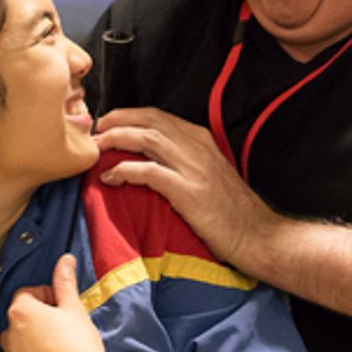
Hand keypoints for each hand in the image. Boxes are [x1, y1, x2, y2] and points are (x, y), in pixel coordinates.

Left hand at [0, 254, 120, 351]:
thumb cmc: (81, 345)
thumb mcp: (75, 309)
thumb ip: (65, 282)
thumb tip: (65, 258)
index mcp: (20, 312)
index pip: (27, 294)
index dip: (47, 298)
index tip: (62, 308)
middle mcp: (8, 337)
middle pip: (21, 321)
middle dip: (38, 322)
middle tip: (62, 330)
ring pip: (19, 347)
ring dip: (32, 345)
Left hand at [93, 107, 280, 270]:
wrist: (256, 235)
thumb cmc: (232, 212)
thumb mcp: (210, 175)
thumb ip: (185, 161)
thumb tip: (151, 160)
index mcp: (202, 140)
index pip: (158, 116)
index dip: (129, 116)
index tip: (108, 124)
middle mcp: (197, 147)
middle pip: (149, 121)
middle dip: (117, 121)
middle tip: (94, 130)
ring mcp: (194, 168)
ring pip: (146, 139)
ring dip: (115, 140)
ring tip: (96, 148)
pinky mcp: (188, 191)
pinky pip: (148, 172)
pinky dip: (124, 171)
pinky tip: (110, 178)